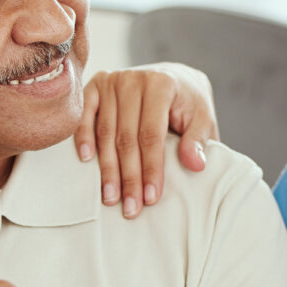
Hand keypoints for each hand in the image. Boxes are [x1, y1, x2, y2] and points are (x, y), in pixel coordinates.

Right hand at [74, 65, 217, 218]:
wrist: (174, 78)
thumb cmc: (188, 104)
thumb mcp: (202, 118)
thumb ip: (198, 140)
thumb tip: (195, 165)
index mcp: (161, 85)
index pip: (151, 134)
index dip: (150, 168)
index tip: (150, 198)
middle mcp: (133, 80)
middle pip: (126, 137)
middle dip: (128, 177)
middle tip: (130, 208)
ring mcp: (112, 81)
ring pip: (105, 132)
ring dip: (107, 168)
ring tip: (110, 197)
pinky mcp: (96, 86)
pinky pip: (84, 115)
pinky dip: (84, 137)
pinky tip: (87, 160)